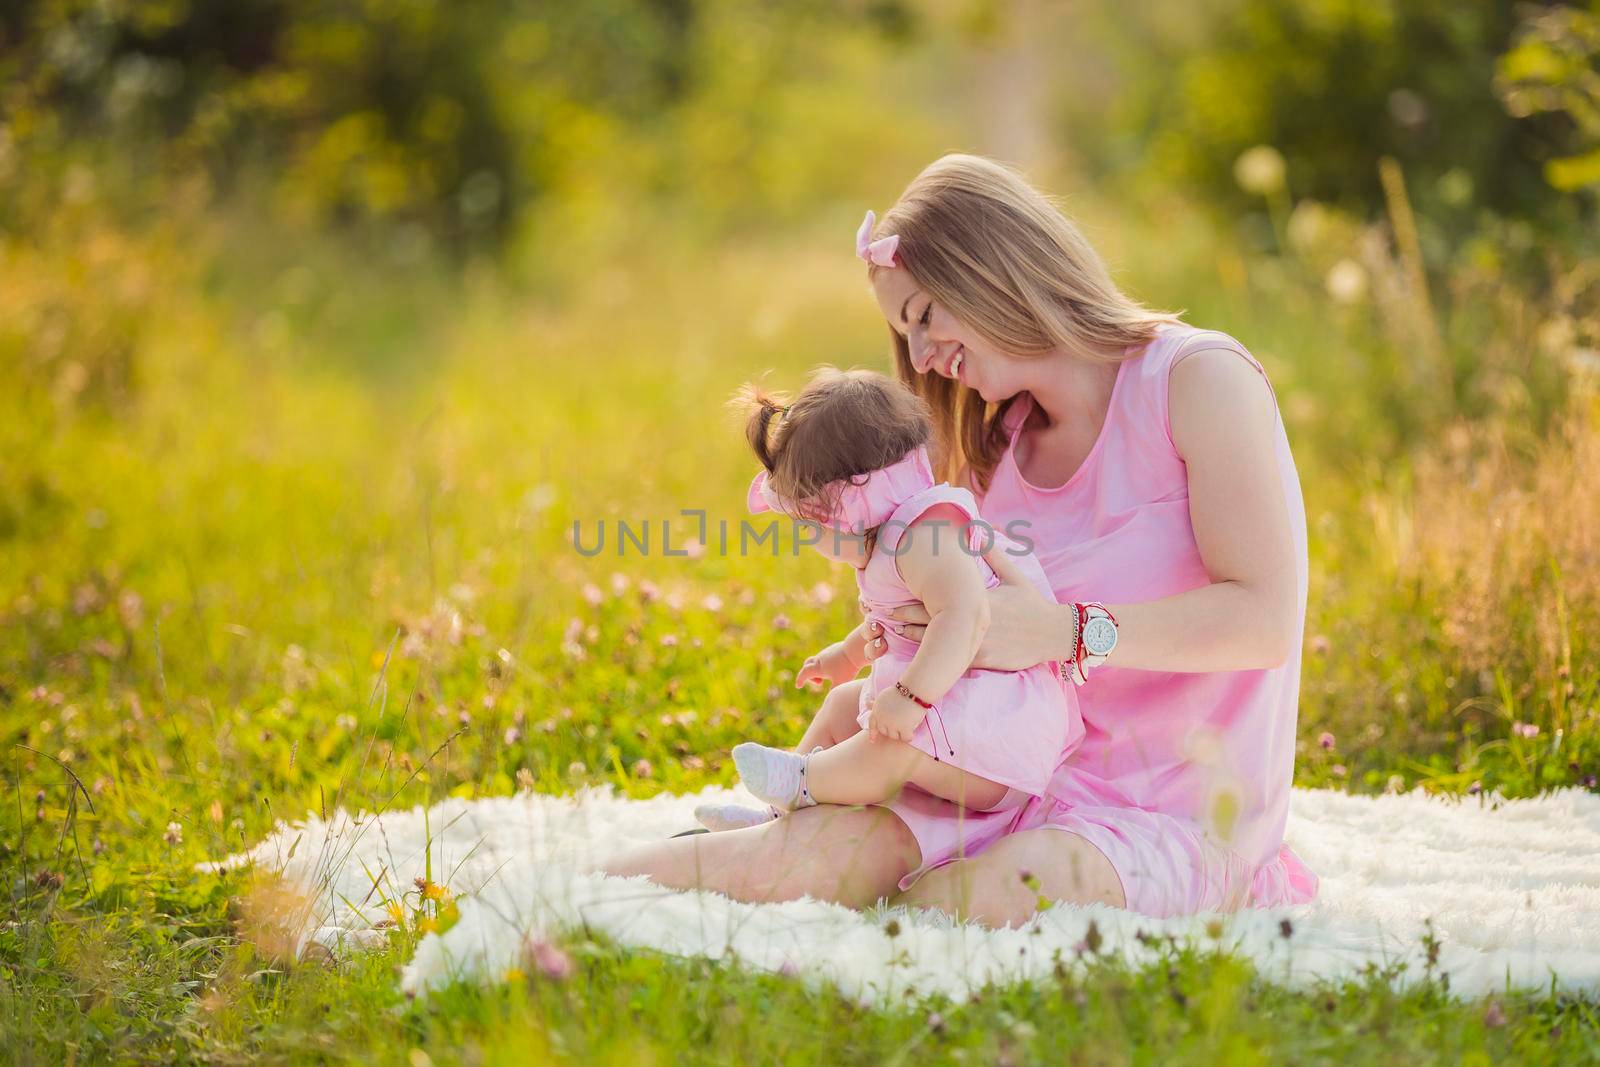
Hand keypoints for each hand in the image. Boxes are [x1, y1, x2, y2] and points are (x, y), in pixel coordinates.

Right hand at [795, 641, 863, 688]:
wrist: (855, 649)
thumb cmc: (847, 668)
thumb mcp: (840, 683)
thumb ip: (833, 691)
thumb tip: (830, 697)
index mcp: (819, 668)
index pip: (804, 674)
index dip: (800, 680)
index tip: (798, 686)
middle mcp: (820, 659)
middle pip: (807, 666)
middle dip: (810, 675)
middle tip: (820, 683)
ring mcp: (826, 652)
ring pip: (816, 661)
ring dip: (819, 670)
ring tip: (830, 677)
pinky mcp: (833, 648)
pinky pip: (825, 657)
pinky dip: (826, 665)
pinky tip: (837, 668)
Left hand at [862, 544, 1064, 671]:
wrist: (1053, 634)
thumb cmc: (1031, 602)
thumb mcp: (1013, 573)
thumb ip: (991, 552)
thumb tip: (976, 527)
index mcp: (972, 599)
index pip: (929, 601)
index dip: (901, 601)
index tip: (880, 599)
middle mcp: (969, 622)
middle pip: (923, 623)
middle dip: (897, 620)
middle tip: (870, 618)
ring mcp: (974, 644)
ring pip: (932, 646)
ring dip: (906, 640)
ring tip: (880, 637)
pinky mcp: (980, 662)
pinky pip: (948, 663)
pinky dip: (928, 660)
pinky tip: (909, 660)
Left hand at [866, 685, 925, 742]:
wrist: (913, 690)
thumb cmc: (901, 691)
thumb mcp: (884, 696)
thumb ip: (877, 703)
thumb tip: (867, 703)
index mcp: (877, 710)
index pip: (872, 724)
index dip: (872, 733)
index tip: (873, 741)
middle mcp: (883, 718)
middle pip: (885, 732)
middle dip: (891, 730)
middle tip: (900, 725)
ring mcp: (893, 724)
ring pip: (895, 736)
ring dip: (900, 733)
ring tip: (907, 726)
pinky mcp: (904, 727)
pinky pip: (906, 738)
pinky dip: (909, 736)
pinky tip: (912, 732)